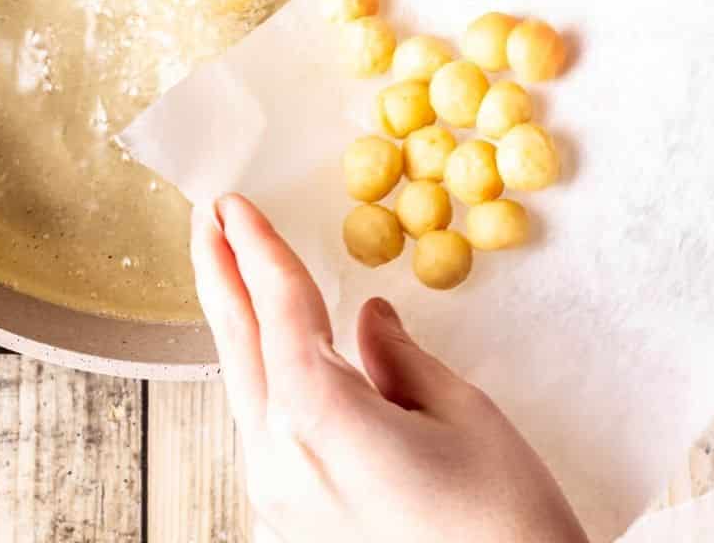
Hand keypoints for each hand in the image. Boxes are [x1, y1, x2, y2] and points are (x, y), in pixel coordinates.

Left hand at [191, 194, 587, 542]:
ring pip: (244, 382)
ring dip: (235, 319)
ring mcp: (277, 495)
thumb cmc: (505, 521)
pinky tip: (268, 343)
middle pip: (239, 343)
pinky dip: (261, 367)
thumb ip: (399, 358)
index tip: (234, 202)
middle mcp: (279, 457)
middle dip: (220, 272)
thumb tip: (368, 321)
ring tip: (229, 265)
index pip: (279, 309)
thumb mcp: (462, 414)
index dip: (258, 248)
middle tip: (208, 218)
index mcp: (318, 417)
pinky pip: (264, 420)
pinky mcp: (291, 517)